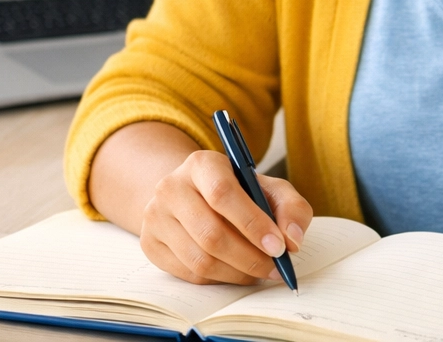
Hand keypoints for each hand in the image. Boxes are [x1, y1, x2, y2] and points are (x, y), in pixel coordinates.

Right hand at [139, 149, 312, 284]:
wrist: (192, 194)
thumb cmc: (238, 192)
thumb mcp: (269, 188)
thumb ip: (291, 208)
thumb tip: (292, 240)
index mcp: (201, 164)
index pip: (222, 194)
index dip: (252, 224)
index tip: (279, 247)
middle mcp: (171, 187)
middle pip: (211, 233)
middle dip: (250, 257)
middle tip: (275, 267)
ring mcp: (155, 217)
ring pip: (200, 260)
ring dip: (237, 273)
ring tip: (259, 271)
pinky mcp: (150, 244)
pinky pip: (189, 274)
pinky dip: (219, 279)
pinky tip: (235, 271)